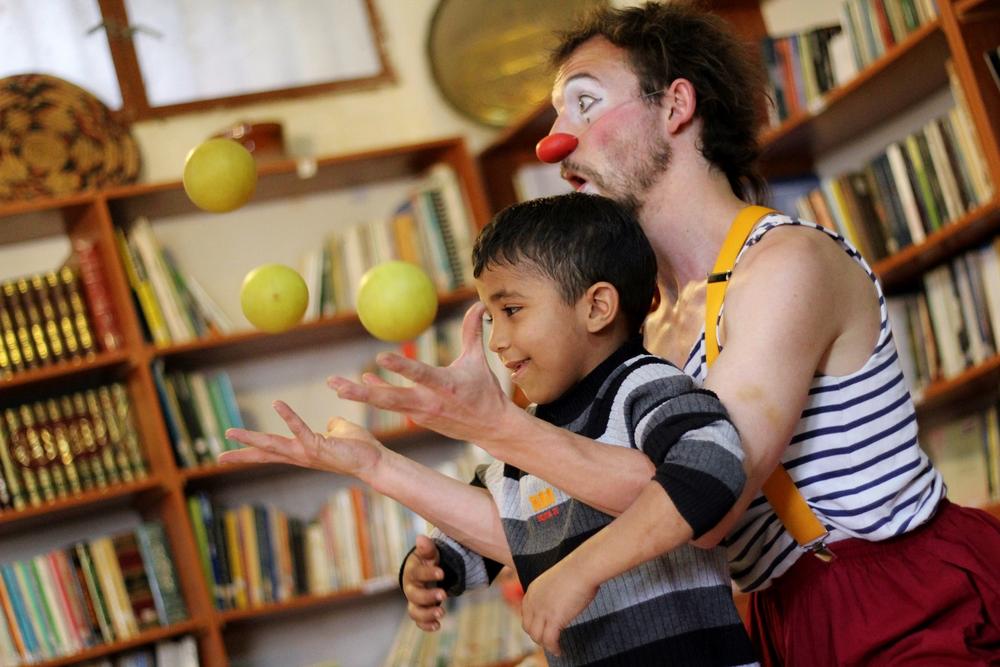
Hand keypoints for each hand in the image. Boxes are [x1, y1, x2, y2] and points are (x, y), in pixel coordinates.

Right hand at [220, 400, 382, 480]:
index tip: (230, 456)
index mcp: (303, 452)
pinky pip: (301, 429)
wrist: (375, 460)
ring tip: (232, 432)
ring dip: (253, 439)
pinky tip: (277, 403)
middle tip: (218, 458)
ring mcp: (308, 453)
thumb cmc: (360, 447)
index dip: (252, 453)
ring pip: (275, 446)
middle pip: (266, 455)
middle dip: (242, 456)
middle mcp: (301, 456)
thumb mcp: (341, 432)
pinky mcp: (319, 446)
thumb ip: (332, 426)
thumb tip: (332, 421)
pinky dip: (289, 416)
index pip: (272, 452)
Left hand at [327, 303, 515, 443]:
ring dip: (359, 394)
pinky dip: (376, 392)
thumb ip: (473, 332)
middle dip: (361, 392)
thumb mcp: (478, 360)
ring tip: (335, 386)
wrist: (489, 428)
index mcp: (445, 385)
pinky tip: (361, 382)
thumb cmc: (485, 391)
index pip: (419, 374)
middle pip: (389, 398)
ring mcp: (420, 412)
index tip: (380, 357)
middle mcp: (428, 401)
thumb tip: (477, 304)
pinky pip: (392, 404)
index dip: (400, 367)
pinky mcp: (417, 418)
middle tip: (336, 384)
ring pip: (385, 403)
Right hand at [402, 535, 447, 630]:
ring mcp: (414, 601)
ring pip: (415, 611)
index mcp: (412, 572)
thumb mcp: (429, 553)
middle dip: (428, 596)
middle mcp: (410, 588)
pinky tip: (437, 625)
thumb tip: (421, 538)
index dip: (428, 574)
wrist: (424, 573)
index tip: (442, 573)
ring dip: (427, 614)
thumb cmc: (427, 561)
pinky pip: (419, 621)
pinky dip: (426, 625)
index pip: (417, 573)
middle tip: (444, 594)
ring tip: (442, 612)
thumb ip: (427, 548)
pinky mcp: (419, 611)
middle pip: (414, 595)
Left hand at [520, 561, 598, 656]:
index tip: (541, 629)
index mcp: (533, 590)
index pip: (526, 613)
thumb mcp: (557, 580)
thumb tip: (562, 601)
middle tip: (547, 641)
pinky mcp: (554, 620)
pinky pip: (550, 640)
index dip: (533, 624)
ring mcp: (542, 611)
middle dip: (537, 636)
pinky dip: (554, 648)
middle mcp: (533, 601)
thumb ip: (553, 592)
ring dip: (545, 645)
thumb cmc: (577, 570)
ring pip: (537, 636)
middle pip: (528, 627)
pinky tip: (559, 651)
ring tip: (554, 649)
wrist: (582, 568)